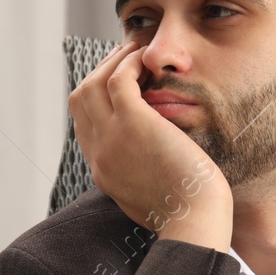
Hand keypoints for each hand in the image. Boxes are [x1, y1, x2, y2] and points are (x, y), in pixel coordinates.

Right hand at [68, 41, 232, 249]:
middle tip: (122, 58)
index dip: (97, 100)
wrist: (194, 224)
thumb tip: (153, 161)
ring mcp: (112, 138)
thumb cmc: (189, 214)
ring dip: (112, 62)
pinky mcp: (133, 124)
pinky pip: (118, 80)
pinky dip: (129, 64)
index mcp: (103, 172)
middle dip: (98, 73)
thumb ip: (141, 176)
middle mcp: (99, 154)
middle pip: (80, 100)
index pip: (84, 125)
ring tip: (134, 50)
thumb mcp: (151, 197)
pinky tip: (145, 58)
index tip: (117, 84)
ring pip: (92, 85)